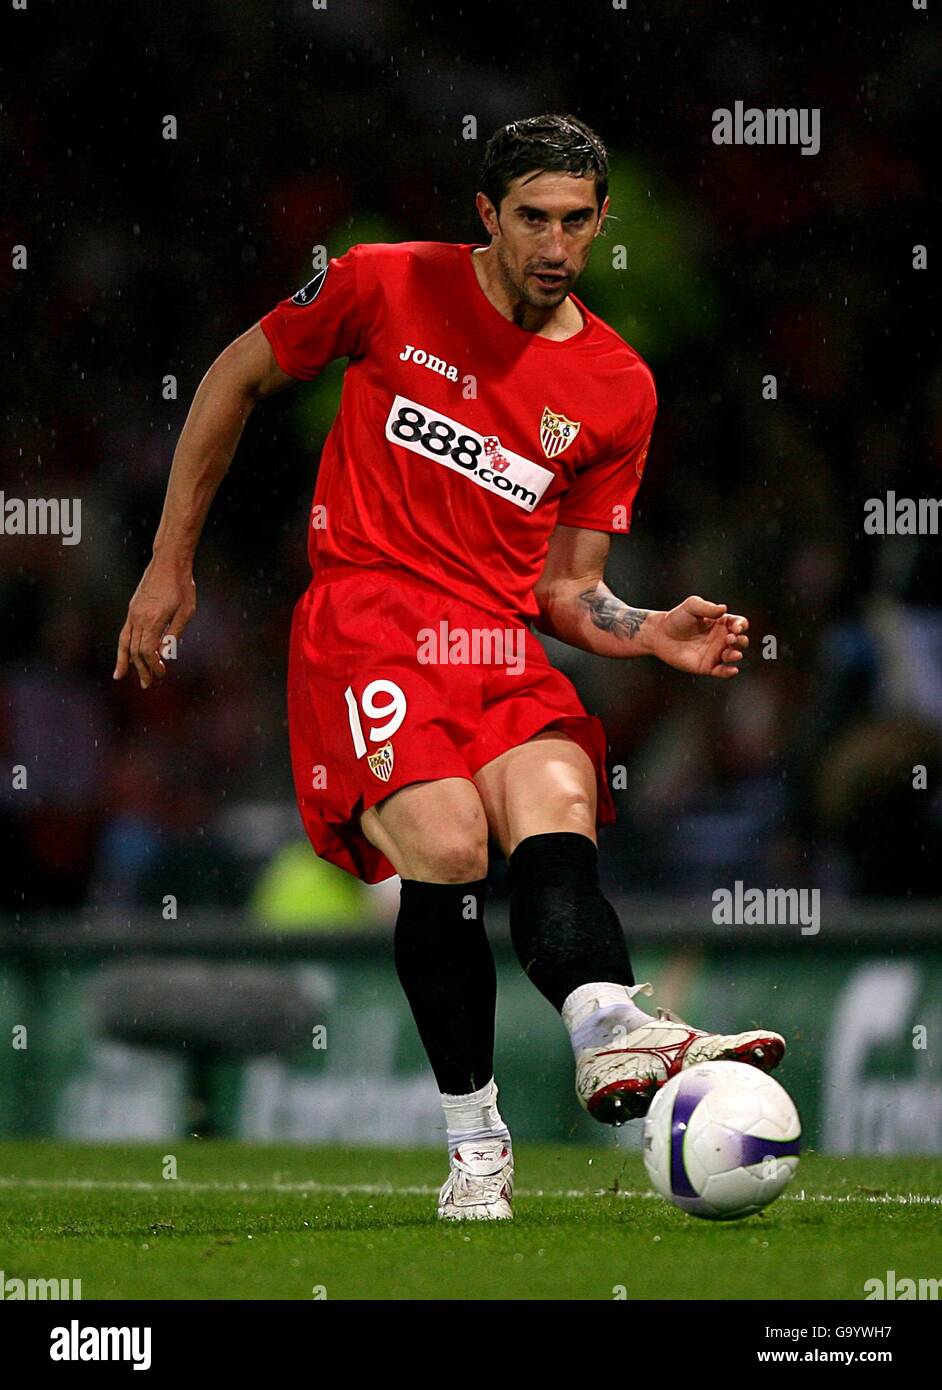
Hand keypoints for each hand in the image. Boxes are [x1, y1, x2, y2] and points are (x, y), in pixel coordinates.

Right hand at [113, 557, 195, 687]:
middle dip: (140, 669)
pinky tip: (123, 656)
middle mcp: (139, 618)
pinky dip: (122, 647)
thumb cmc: (182, 586)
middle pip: (135, 651)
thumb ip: (174, 634)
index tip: (162, 674)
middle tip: (147, 684)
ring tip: (121, 676)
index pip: (147, 651)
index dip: (153, 666)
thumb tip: (166, 655)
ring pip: (124, 642)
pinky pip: (124, 632)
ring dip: (126, 661)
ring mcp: (133, 613)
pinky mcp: (132, 609)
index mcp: (153, 620)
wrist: (168, 562)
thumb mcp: (186, 611)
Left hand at [652, 595, 748, 678]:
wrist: (659, 635)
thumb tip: (724, 608)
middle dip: (740, 640)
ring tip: (732, 653)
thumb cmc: (676, 619)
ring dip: (736, 655)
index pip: (739, 624)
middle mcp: (721, 638)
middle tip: (730, 639)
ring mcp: (715, 653)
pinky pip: (722, 671)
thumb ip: (707, 607)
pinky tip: (732, 670)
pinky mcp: (707, 666)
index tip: (736, 627)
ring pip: (733, 656)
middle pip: (740, 640)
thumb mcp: (691, 606)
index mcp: (721, 623)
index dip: (741, 625)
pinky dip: (729, 672)